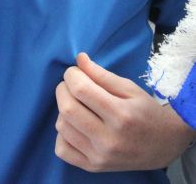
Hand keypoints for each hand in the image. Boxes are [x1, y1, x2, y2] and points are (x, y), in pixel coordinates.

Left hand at [55, 53, 195, 171]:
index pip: (80, 89)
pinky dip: (62, 134)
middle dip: (62, 90)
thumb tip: (78, 59)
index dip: (71, 75)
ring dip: (62, 110)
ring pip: (61, 127)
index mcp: (121, 114)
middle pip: (67, 109)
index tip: (74, 72)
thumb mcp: (129, 88)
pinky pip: (61, 149)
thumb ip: (101, 74)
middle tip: (70, 85)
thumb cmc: (146, 112)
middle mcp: (109, 139)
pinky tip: (74, 127)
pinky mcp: (93, 167)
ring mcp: (100, 156)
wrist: (164, 145)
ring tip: (77, 106)